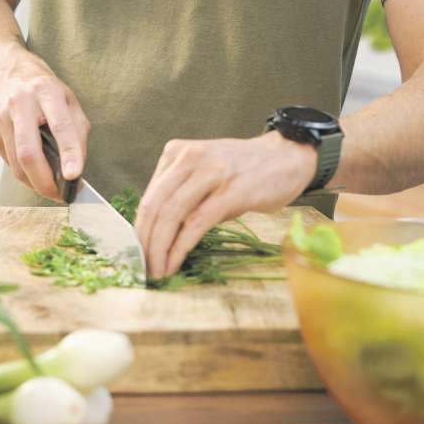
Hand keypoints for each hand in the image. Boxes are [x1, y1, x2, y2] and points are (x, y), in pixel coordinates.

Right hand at [0, 50, 89, 200]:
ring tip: (51, 188)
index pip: (60, 125)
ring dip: (35, 183)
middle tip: (59, 195)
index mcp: (46, 92)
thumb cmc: (45, 91)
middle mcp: (21, 104)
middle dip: (44, 180)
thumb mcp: (69, 101)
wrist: (8, 74)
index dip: (69, 153)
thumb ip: (77, 132)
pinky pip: (10, 163)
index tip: (74, 176)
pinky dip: (26, 175)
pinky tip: (36, 175)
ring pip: (17, 163)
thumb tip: (76, 169)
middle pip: (28, 152)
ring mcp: (3, 119)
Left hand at [134, 132, 316, 278]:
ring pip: (172, 215)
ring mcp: (211, 172)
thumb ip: (182, 194)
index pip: (150, 196)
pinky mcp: (232, 191)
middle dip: (144, 242)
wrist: (286, 157)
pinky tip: (174, 262)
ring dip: (159, 249)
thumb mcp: (205, 172)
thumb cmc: (245, 170)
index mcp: (178, 153)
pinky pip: (197, 223)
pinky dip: (181, 246)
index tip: (136, 254)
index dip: (138, 229)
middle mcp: (191, 158)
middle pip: (155, 206)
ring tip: (156, 271)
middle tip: (142, 268)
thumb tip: (158, 233)